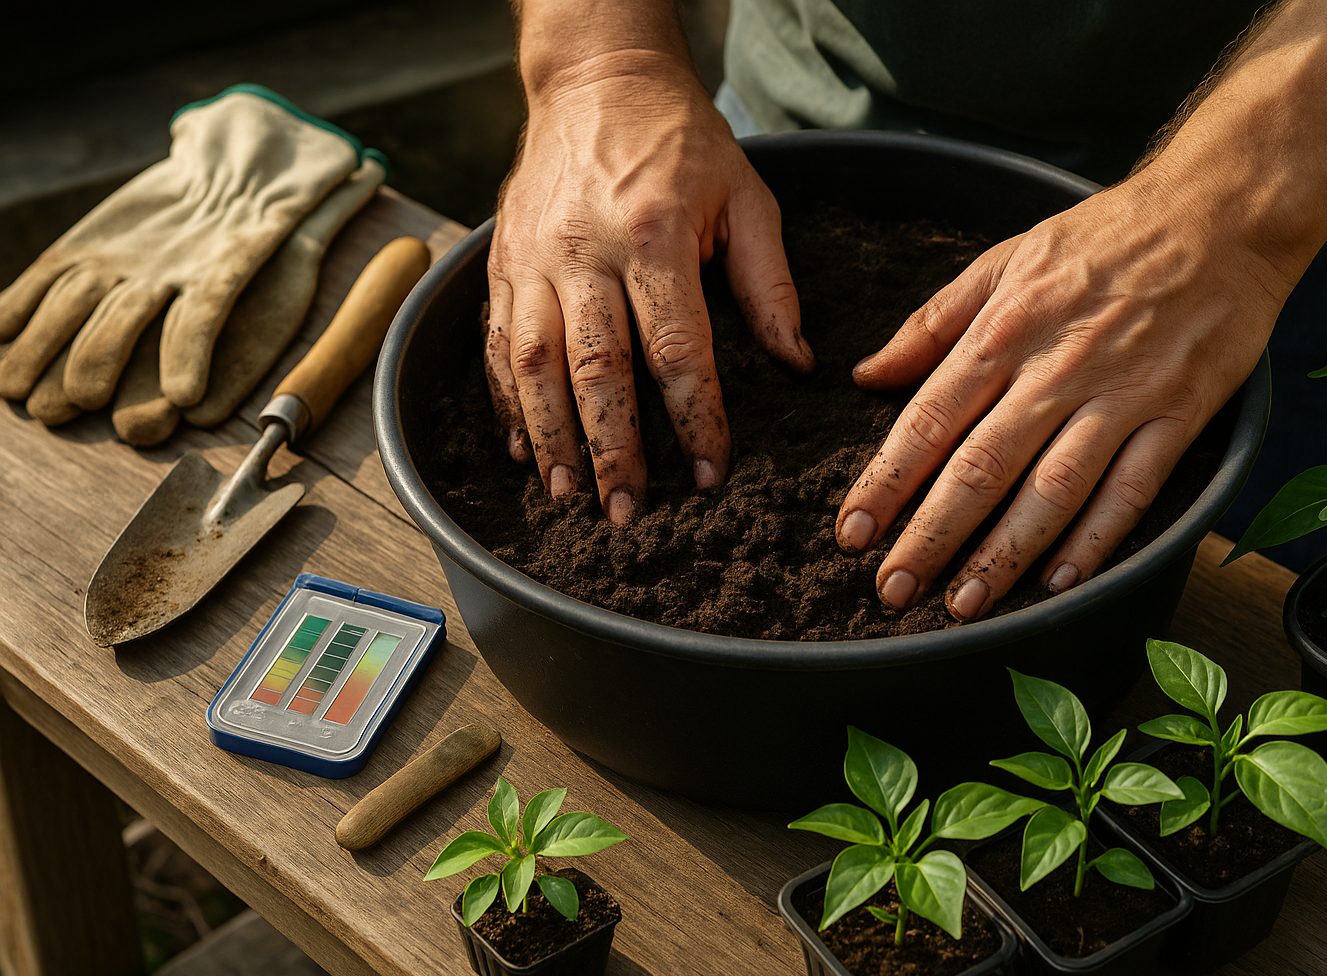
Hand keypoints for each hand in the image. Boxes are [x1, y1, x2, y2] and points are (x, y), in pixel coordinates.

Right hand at [487, 53, 812, 522]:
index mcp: (654, 233)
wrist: (595, 79)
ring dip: (550, 438)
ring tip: (567, 494)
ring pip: (533, 365)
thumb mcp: (746, 196)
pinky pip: (496, 344)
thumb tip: (795, 361)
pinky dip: (507, 402)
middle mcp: (585, 249)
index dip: (695, 419)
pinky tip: (523, 448)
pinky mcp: (501, 262)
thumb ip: (770, 282)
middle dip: (612, 449)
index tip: (709, 475)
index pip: (676, 348)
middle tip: (626, 512)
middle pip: (595, 368)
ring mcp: (533, 257)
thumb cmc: (680, 142)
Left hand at [835, 171, 1291, 620]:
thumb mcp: (1005, 258)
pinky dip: (1096, 541)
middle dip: (929, 536)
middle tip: (892, 589)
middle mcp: (1056, 368)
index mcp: (1005, 329)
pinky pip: (1131, 491)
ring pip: (1051, 491)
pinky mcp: (1178, 415)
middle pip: (980, 466)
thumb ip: (933, 323)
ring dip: (1003, 555)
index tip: (852, 533)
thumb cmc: (1104, 237)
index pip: (928, 418)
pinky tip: (1059, 583)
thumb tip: (868, 374)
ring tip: (962, 604)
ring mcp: (1121, 395)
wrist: (1221, 213)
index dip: (886, 482)